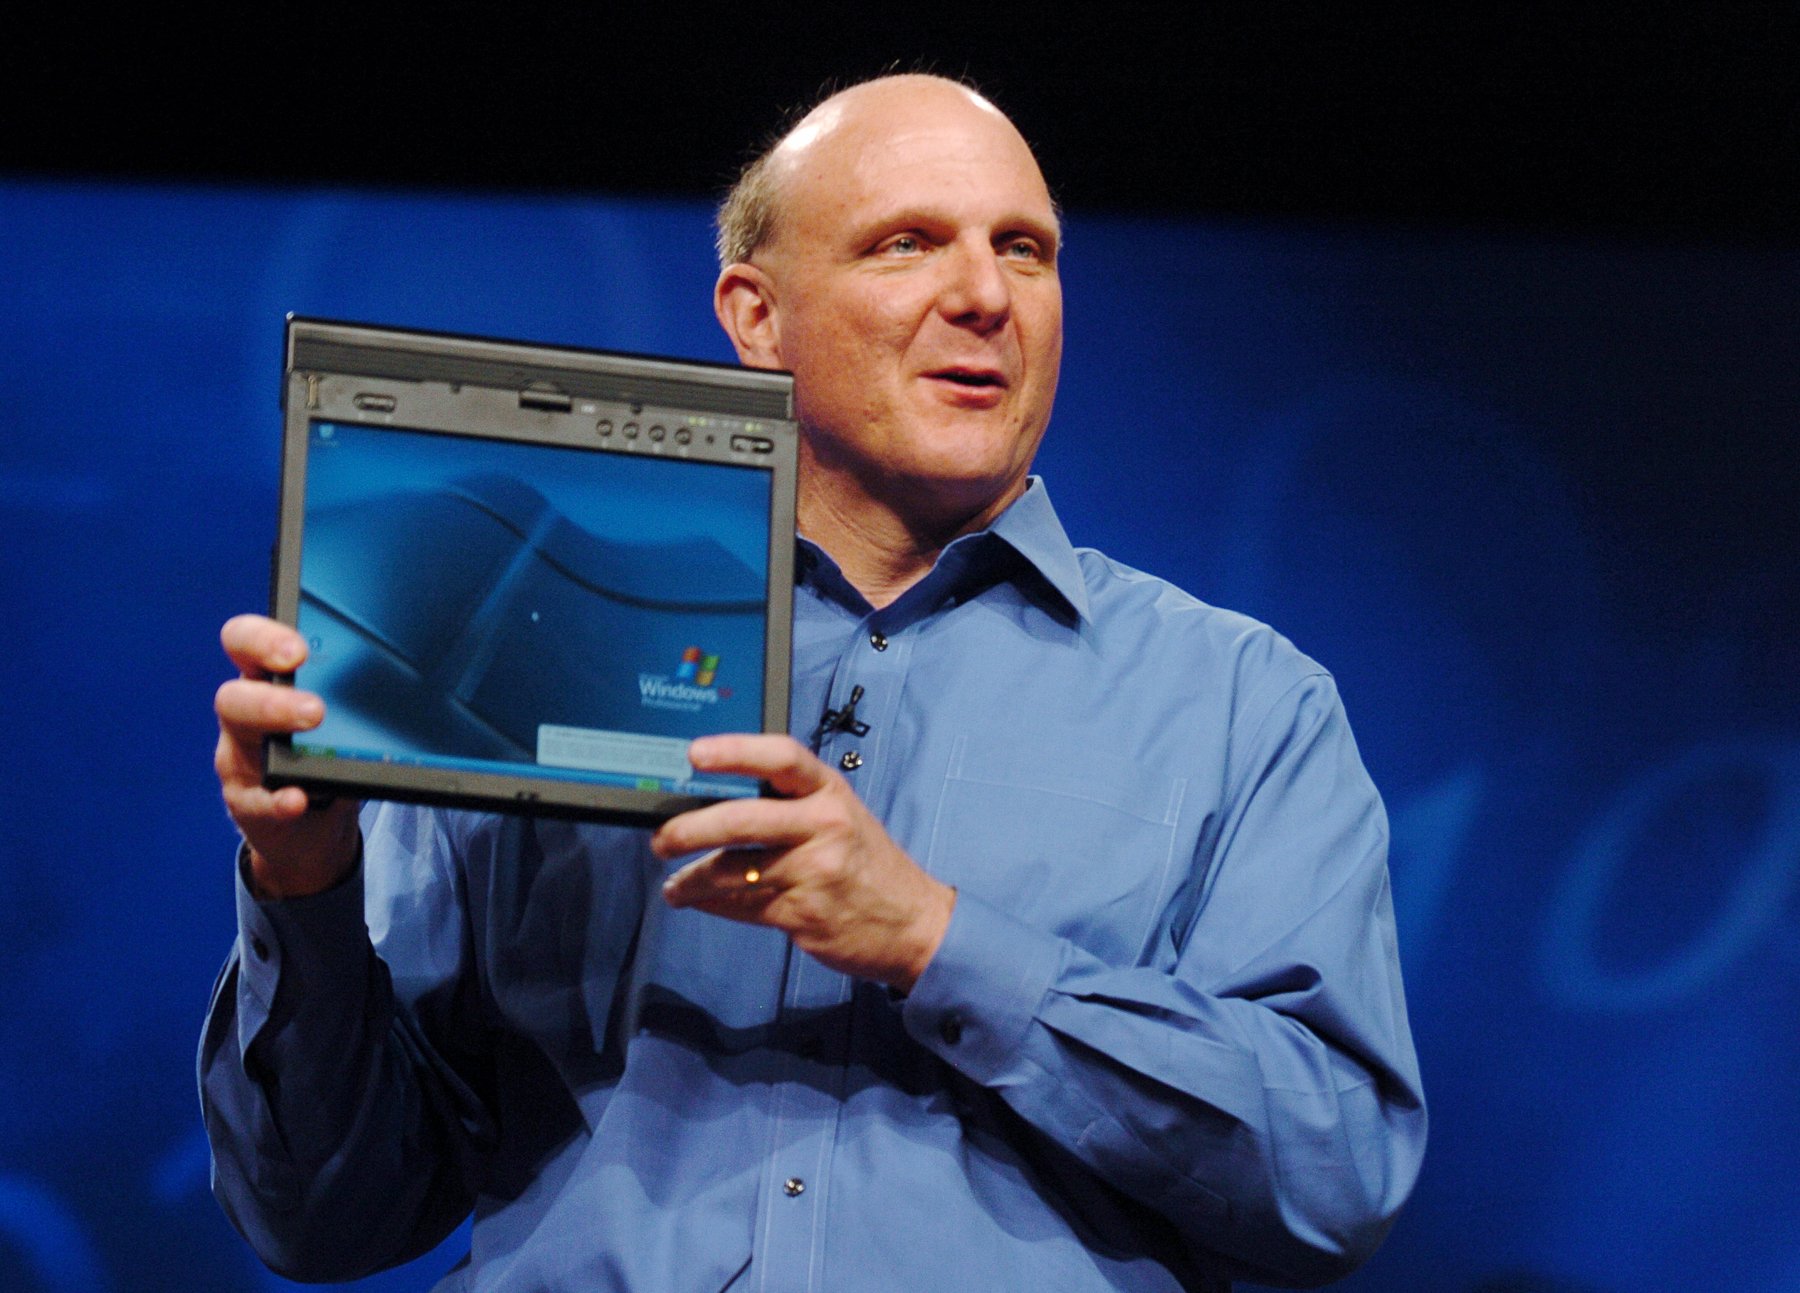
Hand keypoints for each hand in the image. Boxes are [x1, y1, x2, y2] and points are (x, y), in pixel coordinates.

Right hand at [214, 614, 359, 898]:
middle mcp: (246, 712)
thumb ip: (360, 692)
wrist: (310, 823)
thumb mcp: (339, 716)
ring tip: (313, 725)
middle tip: (315, 708)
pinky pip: (256, 800)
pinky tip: (297, 799)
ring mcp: (241, 758)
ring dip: (275, 725)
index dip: (262, 639)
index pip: (245, 642)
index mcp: (267, 679)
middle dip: (273, 697)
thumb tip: (433, 673)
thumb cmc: (324, 752)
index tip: (300, 650)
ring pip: (238, 733)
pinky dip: (278, 800)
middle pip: (235, 693)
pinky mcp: (247, 801)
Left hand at [654, 735, 955, 990]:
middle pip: (742, 820)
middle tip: (662, 838)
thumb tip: (713, 802)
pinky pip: (741, 905)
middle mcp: (824, 825)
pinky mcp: (802, 914)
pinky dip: (713, 905)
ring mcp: (814, 871)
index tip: (694, 754)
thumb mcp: (840, 816)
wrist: (913, 922)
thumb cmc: (864, 862)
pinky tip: (701, 902)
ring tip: (675, 886)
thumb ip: (788, 805)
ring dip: (691, 881)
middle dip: (689, 829)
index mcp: (830, 791)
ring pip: (732, 871)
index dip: (734, 751)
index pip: (781, 757)